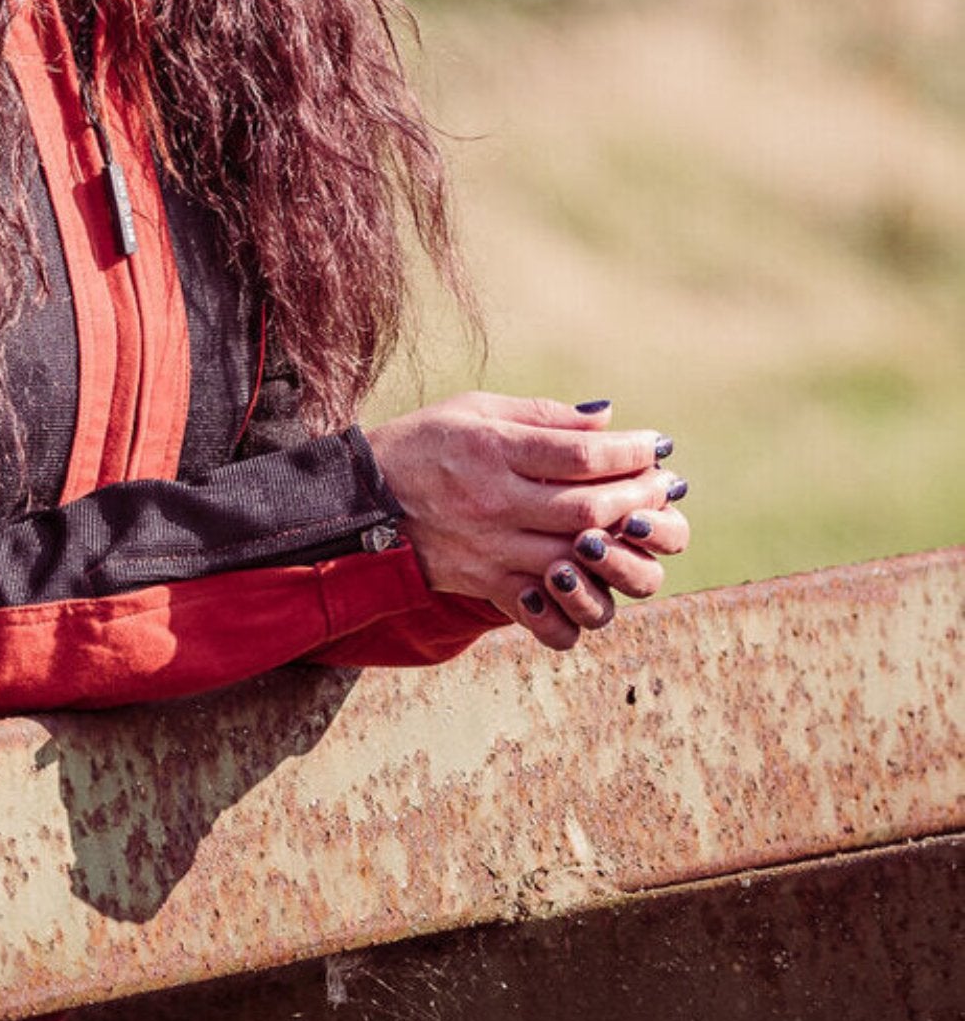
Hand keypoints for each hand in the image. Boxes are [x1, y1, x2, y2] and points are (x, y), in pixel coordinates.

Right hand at [363, 393, 687, 651]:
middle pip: (589, 508)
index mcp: (492, 449)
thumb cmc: (423, 443)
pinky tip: (594, 578)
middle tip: (662, 485)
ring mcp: (490, 549)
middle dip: (639, 496)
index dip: (630, 450)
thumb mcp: (474, 409)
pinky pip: (544, 611)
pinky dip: (578, 604)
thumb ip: (541, 416)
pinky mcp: (484, 584)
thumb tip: (606, 419)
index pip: (582, 454)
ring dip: (621, 546)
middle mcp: (494, 501)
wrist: (359, 500)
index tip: (655, 444)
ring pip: (576, 559)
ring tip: (637, 527)